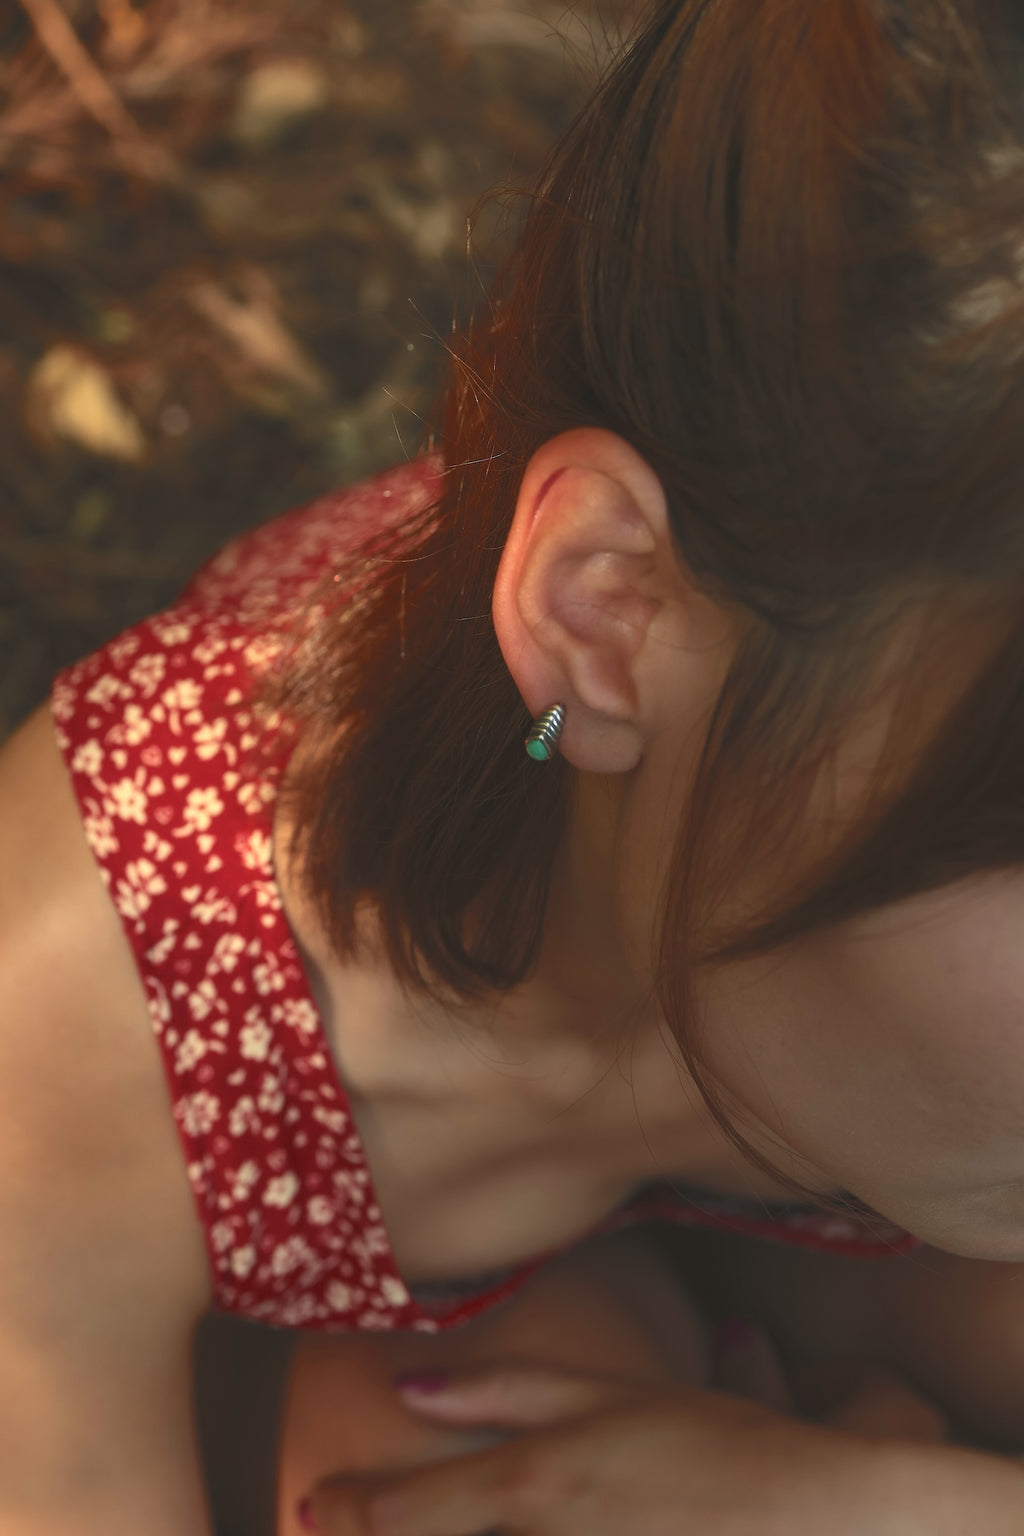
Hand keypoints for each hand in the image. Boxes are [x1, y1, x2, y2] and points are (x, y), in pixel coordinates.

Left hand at [298, 1349, 913, 1535]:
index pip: (410, 1512)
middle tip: (332, 1515)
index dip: (350, 1509)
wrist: (820, 1518)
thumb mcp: (610, 1398)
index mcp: (536, 1484)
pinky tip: (491, 1531)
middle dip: (372, 1532)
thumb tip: (408, 1385)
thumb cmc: (717, 1444)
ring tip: (382, 1525)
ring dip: (433, 1535)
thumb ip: (509, 1391)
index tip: (314, 1502)